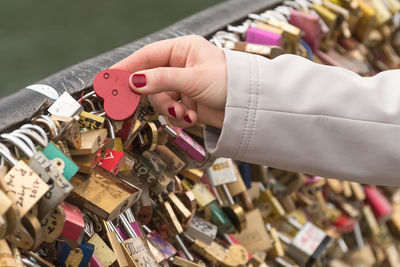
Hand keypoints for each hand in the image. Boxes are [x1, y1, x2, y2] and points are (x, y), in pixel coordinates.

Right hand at [111, 35, 226, 128]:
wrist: (249, 109)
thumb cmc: (230, 83)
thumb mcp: (193, 78)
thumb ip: (162, 80)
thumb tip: (134, 81)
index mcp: (183, 50)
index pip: (148, 55)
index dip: (127, 66)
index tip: (110, 77)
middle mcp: (181, 66)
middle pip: (150, 80)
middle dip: (149, 94)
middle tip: (128, 104)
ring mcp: (183, 86)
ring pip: (159, 99)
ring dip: (169, 109)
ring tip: (184, 113)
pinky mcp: (187, 103)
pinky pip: (171, 111)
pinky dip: (179, 117)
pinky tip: (192, 117)